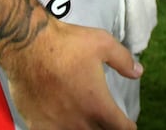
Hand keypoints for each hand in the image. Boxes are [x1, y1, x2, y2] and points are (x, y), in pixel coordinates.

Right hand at [2, 19, 139, 129]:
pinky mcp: (38, 125)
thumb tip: (138, 71)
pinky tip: (61, 125)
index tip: (128, 124)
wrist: (27, 46)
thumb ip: (123, 60)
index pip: (121, 129)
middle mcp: (79, 121)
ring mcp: (58, 126)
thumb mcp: (103, 43)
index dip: (128, 127)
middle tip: (106, 122)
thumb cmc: (64, 43)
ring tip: (85, 122)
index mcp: (98, 105)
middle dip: (106, 128)